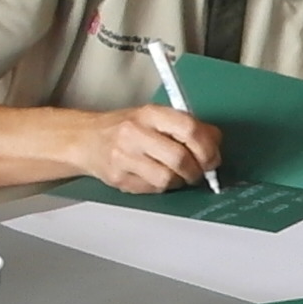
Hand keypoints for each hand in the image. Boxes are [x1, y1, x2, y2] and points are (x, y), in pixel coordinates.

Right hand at [71, 105, 221, 196]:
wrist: (87, 140)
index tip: (212, 158)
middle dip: (197, 170)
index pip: (189, 129)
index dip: (208, 148)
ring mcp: (125, 157)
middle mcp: (136, 133)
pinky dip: (162, 187)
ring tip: (176, 174)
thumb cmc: (126, 128)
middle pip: (180, 158)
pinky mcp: (119, 178)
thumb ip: (186, 126)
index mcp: (150, 113)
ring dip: (179, 181)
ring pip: (167, 179)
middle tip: (198, 172)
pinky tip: (156, 176)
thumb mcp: (156, 117)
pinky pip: (153, 190)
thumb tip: (215, 142)